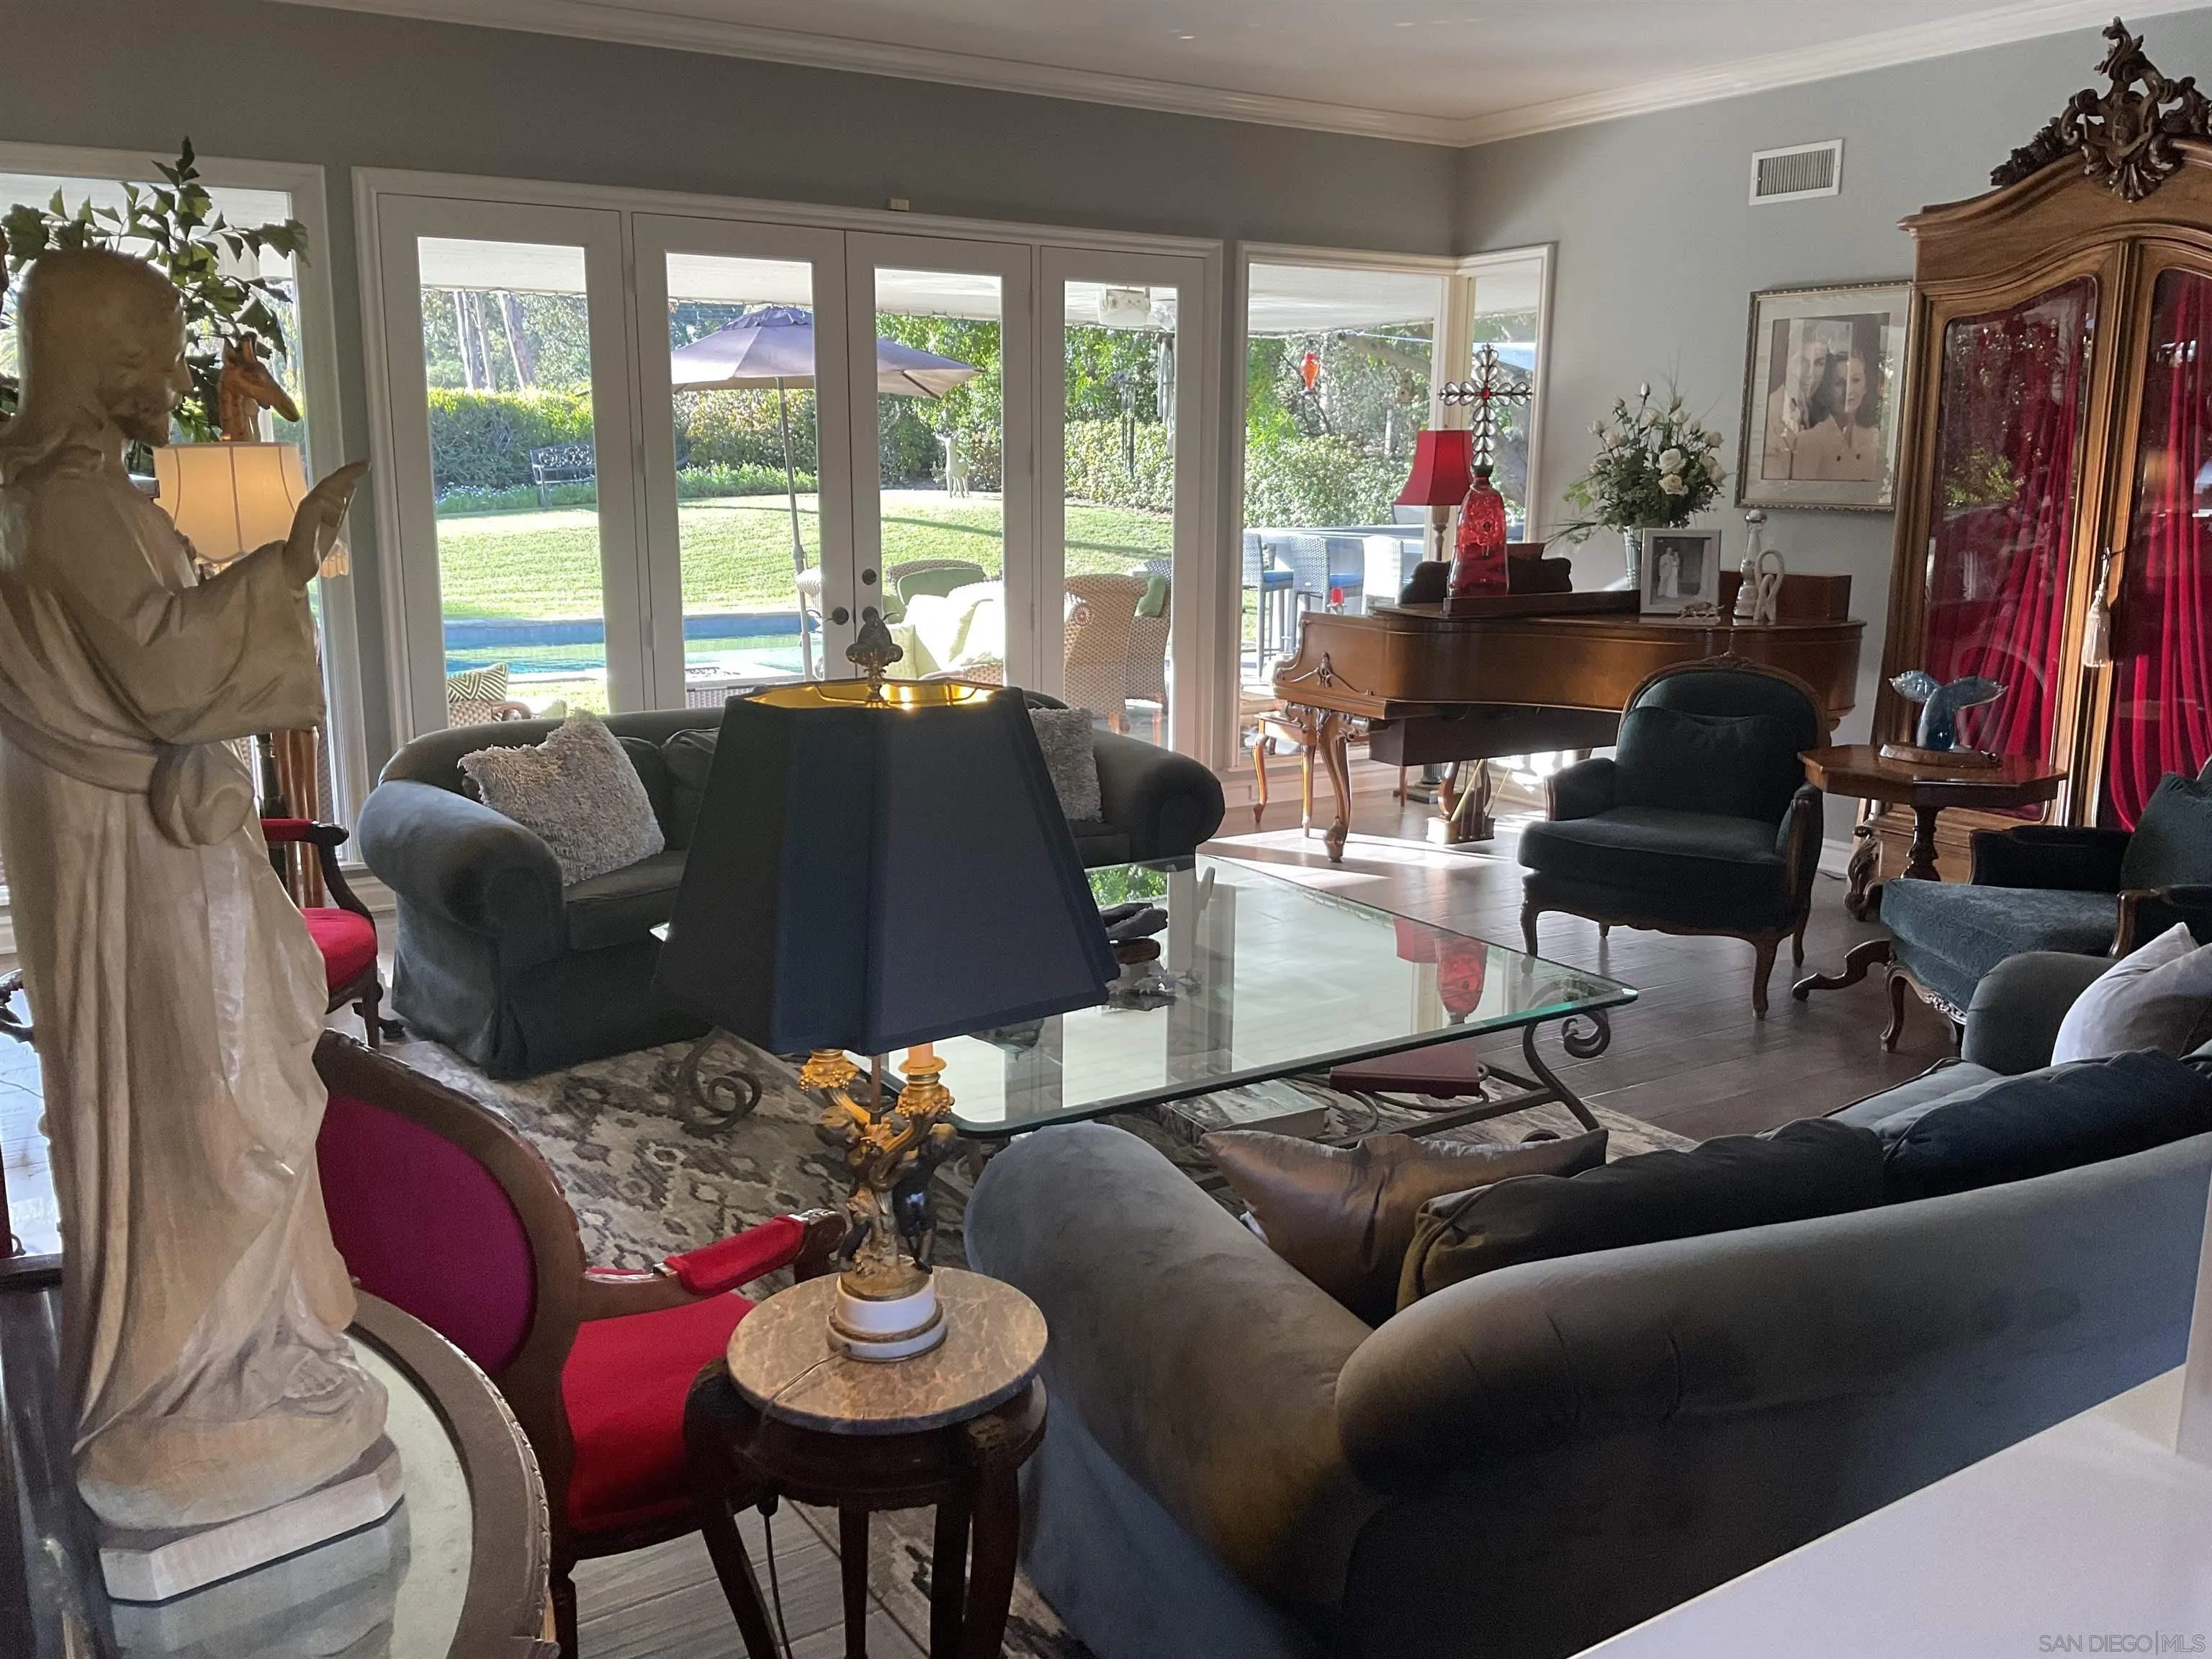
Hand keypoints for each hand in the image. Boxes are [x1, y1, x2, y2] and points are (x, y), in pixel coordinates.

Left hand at [283, 460, 367, 586]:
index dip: (347, 472)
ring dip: (346, 482)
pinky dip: (345, 496)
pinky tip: (349, 494)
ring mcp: (320, 514)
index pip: (332, 482)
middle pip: (333, 485)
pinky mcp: (325, 524)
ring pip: (335, 493)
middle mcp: (315, 505)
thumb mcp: (308, 526)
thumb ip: (319, 507)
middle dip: (347, 474)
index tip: (365, 464)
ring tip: (357, 475)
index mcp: (312, 503)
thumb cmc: (301, 550)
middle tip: (364, 466)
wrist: (293, 568)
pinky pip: (337, 505)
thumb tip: (335, 495)